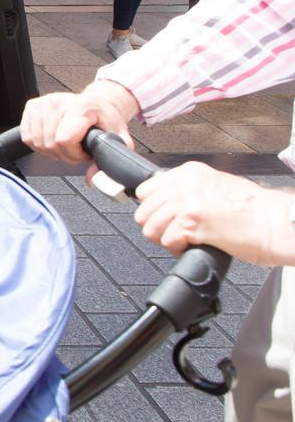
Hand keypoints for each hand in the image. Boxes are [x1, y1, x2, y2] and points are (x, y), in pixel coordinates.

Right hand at [20, 81, 139, 164]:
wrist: (96, 103)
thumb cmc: (105, 119)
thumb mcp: (117, 138)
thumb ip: (110, 159)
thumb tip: (92, 179)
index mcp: (82, 107)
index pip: (64, 140)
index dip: (74, 154)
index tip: (84, 152)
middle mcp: (59, 102)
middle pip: (50, 144)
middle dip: (64, 155)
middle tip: (77, 150)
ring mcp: (43, 103)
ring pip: (37, 142)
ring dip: (51, 151)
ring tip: (66, 145)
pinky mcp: (31, 106)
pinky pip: (27, 137)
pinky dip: (39, 144)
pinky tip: (52, 140)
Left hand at [135, 162, 290, 263]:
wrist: (276, 222)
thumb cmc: (255, 209)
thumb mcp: (217, 184)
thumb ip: (190, 188)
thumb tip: (167, 200)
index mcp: (190, 172)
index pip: (146, 190)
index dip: (153, 209)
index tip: (164, 217)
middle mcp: (185, 184)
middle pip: (144, 211)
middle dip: (156, 226)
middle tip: (174, 232)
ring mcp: (187, 203)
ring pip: (150, 227)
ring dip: (164, 239)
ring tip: (183, 240)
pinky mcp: (192, 224)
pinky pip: (166, 241)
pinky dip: (176, 249)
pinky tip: (192, 245)